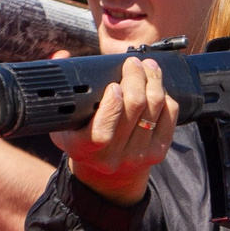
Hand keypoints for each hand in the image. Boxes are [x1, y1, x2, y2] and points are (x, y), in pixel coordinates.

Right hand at [64, 56, 173, 205]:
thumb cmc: (82, 137)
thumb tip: (62, 55)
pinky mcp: (156, 154)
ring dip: (152, 80)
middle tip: (133, 63)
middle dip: (136, 77)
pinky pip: (169, 116)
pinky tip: (156, 86)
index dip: (111, 106)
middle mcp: (110, 158)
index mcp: (82, 149)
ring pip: (154, 108)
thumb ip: (60, 89)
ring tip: (147, 67)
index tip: (114, 85)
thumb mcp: (62, 120)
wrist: (106, 175)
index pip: (100, 133)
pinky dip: (165, 96)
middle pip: (134, 109)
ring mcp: (136, 157)